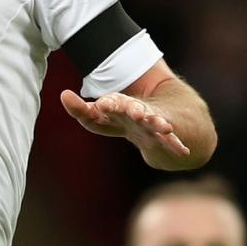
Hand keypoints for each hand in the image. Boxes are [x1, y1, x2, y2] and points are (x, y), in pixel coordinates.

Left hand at [60, 90, 189, 158]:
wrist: (167, 116)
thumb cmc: (125, 118)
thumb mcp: (102, 117)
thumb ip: (80, 110)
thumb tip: (63, 94)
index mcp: (120, 106)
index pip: (111, 106)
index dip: (109, 106)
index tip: (101, 104)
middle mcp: (137, 111)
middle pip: (133, 109)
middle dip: (131, 109)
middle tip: (134, 111)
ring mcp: (153, 123)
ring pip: (155, 122)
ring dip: (157, 122)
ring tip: (162, 125)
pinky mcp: (168, 135)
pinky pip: (172, 141)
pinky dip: (177, 145)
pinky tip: (183, 151)